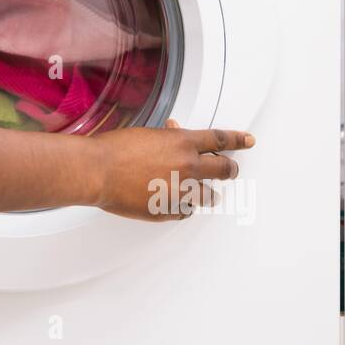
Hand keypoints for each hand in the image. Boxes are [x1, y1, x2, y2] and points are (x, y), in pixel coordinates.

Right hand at [91, 118, 254, 221]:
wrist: (96, 171)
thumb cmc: (114, 150)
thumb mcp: (146, 134)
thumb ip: (167, 137)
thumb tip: (175, 133)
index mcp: (182, 143)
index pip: (220, 139)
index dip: (238, 139)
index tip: (248, 140)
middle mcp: (187, 166)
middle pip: (223, 169)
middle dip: (230, 169)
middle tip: (231, 170)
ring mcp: (179, 190)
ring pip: (208, 195)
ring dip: (207, 193)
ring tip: (206, 194)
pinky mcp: (168, 210)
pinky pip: (186, 211)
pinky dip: (184, 207)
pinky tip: (178, 204)